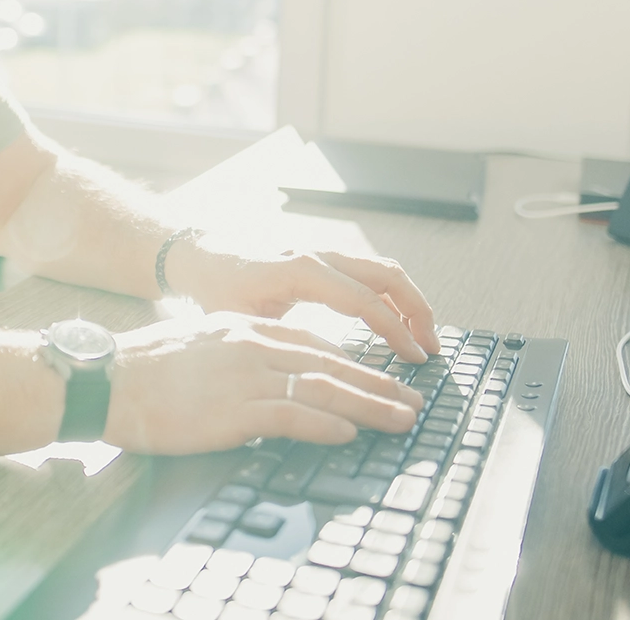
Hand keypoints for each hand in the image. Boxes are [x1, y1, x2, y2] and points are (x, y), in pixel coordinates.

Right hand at [102, 313, 423, 454]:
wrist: (103, 377)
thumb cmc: (142, 369)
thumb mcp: (198, 346)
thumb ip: (235, 355)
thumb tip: (263, 378)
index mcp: (244, 329)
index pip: (313, 343)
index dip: (352, 362)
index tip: (377, 377)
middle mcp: (252, 345)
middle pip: (331, 363)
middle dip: (376, 382)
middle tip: (411, 400)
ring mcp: (245, 376)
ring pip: (324, 388)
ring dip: (370, 405)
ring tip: (401, 419)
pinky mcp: (234, 409)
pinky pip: (293, 416)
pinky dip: (326, 425)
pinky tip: (350, 434)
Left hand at [165, 238, 440, 362]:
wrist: (197, 257)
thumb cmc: (213, 289)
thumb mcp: (241, 322)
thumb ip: (280, 343)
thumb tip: (319, 375)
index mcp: (301, 269)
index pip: (366, 300)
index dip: (397, 331)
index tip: (416, 358)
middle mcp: (318, 255)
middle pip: (387, 275)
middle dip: (417, 311)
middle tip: (432, 348)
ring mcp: (322, 253)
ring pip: (382, 270)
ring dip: (408, 301)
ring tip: (422, 338)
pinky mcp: (322, 260)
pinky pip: (368, 272)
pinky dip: (390, 295)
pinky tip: (395, 324)